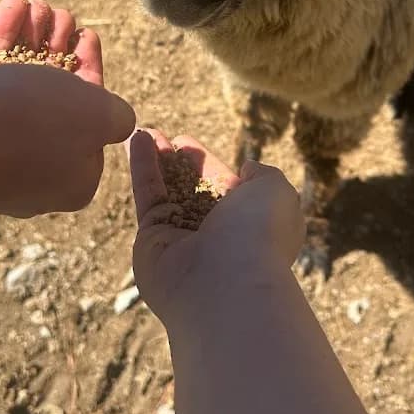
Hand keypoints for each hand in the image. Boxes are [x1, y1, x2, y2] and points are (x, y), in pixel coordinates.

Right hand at [0, 0, 134, 215]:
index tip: (89, 38)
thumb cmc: (25, 123)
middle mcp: (34, 176)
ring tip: (39, 4)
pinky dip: (3, 45)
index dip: (92, 76)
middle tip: (63, 15)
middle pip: (55, 104)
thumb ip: (116, 116)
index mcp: (73, 182)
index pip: (93, 127)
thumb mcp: (94, 116)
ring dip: (34, 42)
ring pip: (20, 91)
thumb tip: (117, 121)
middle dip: (60, 52)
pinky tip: (13, 5)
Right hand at [128, 129, 302, 329]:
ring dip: (156, 160)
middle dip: (178, 162)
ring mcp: (182, 239)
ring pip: (166, 192)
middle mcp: (215, 234)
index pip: (223, 186)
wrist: (227, 282)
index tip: (187, 142)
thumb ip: (263, 175)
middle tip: (164, 137)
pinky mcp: (152, 240)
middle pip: (192, 189)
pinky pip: (148, 197)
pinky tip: (137, 139)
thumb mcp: (276, 190)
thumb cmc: (259, 232)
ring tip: (144, 131)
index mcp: (249, 224)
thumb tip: (247, 169)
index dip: (206, 163)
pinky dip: (142, 168)